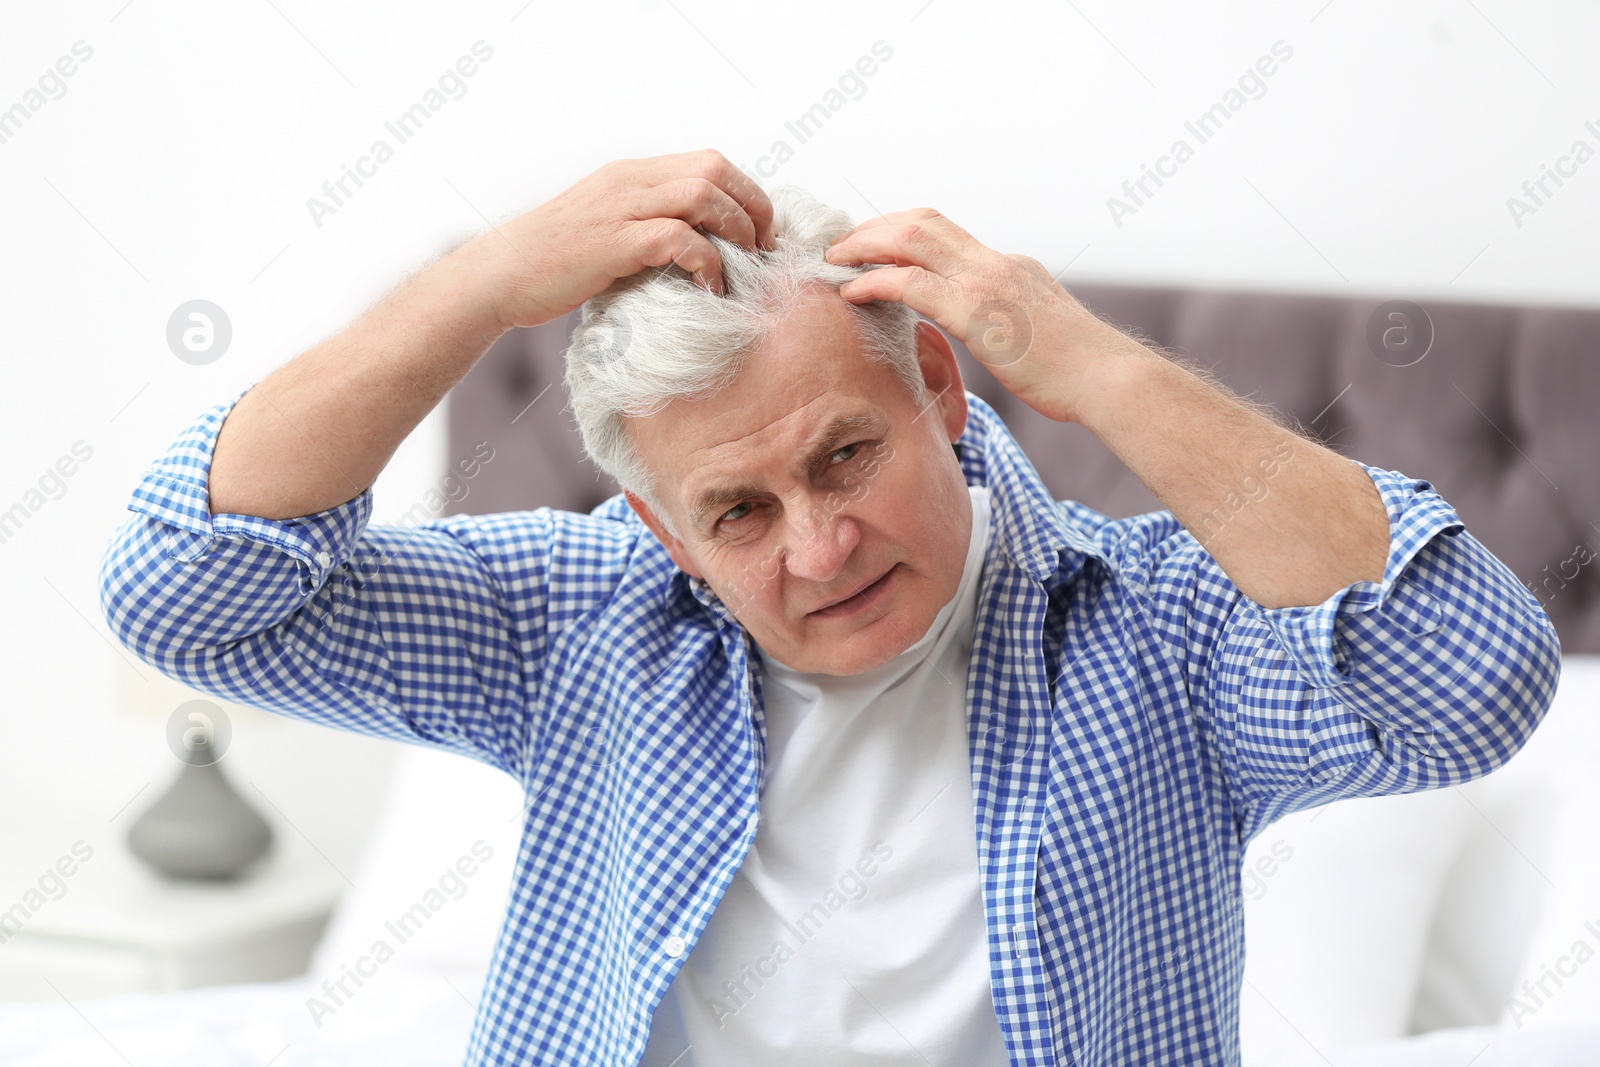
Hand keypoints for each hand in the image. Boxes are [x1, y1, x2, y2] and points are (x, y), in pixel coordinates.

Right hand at [469, 149, 775, 329]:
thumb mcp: (607, 229)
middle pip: (715, 169)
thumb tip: (698, 249)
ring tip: (744, 266)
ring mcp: (621, 208)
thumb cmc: (554, 263)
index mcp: (631, 175)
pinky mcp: (614, 242)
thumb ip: (647, 226)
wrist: (501, 275)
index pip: (710, 162)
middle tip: (764, 250)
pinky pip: (679, 238)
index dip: (747, 194)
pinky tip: (710, 287)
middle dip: (753, 209)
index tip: (761, 232)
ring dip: (736, 231)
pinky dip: (706, 262)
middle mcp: (630, 181)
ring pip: (703, 194)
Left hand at [824, 209, 1144, 422]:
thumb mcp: (1037, 333)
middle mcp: (996, 262)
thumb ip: (1008, 324)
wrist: (1109, 379)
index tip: (872, 245)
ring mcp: (986, 281)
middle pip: (922, 221)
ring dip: (865, 245)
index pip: (946, 234)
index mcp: (1011, 266)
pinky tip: (851, 291)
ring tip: (834, 260)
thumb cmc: (1078, 372)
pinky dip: (874, 281)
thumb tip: (989, 337)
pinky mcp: (976, 311)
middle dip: (875, 228)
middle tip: (841, 245)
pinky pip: (911, 283)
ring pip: (910, 239)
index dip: (901, 233)